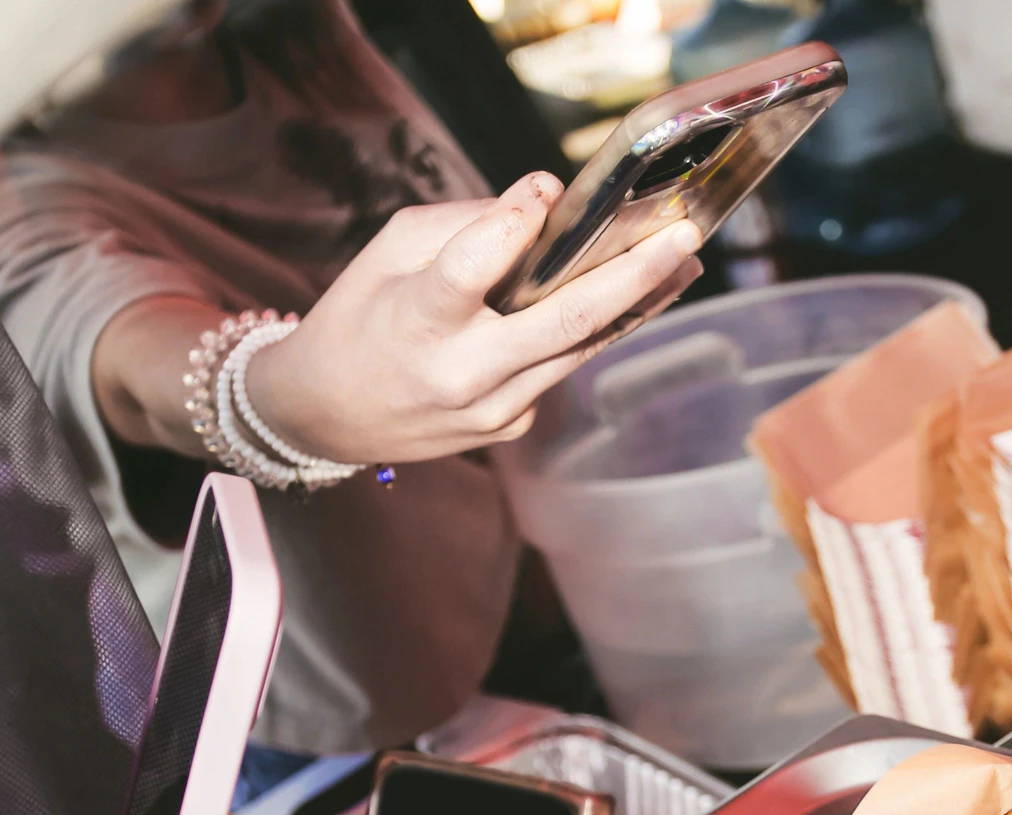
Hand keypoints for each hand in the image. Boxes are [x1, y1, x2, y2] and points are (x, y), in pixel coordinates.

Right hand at [245, 172, 703, 464]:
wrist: (326, 416)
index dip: (512, 227)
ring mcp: (493, 409)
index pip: (472, 269)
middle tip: (685, 238)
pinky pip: (562, 367)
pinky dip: (595, 331)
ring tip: (683, 261)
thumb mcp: (390, 253)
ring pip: (580, 348)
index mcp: (418, 321)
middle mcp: (462, 374)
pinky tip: (630, 300)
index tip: (547, 192)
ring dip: (639, 302)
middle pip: (565, 321)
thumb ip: (466, 225)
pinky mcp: (512, 426)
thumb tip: (545, 198)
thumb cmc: (360, 319)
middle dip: (634, 275)